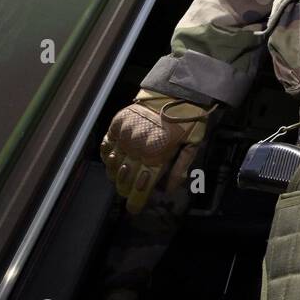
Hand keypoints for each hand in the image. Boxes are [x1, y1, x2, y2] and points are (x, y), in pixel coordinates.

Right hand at [100, 90, 210, 213]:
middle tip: (129, 195)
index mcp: (156, 153)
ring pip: (112, 164)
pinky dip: (107, 156)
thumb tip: (166, 190)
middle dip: (126, 190)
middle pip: (125, 177)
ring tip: (121, 180)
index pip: (141, 185)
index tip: (133, 210)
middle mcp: (136, 146)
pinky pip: (106, 145)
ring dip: (116, 175)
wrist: (176, 90)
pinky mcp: (117, 124)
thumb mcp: (193, 145)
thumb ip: (179, 169)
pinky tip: (112, 162)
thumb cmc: (189, 118)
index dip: (136, 200)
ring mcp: (124, 135)